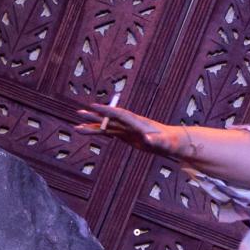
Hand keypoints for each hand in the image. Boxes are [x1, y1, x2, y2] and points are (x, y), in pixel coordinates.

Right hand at [75, 103, 192, 158]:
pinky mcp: (126, 135)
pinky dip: (98, 132)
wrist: (172, 142)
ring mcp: (127, 129)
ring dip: (93, 127)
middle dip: (95, 116)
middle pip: (110, 119)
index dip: (107, 111)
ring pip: (107, 127)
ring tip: (77, 128)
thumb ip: (156, 141)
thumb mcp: (164, 143)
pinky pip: (109, 133)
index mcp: (138, 122)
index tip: (94, 106)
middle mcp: (130, 124)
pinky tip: (87, 131)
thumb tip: (148, 140)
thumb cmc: (170, 141)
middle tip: (80, 112)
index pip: (120, 114)